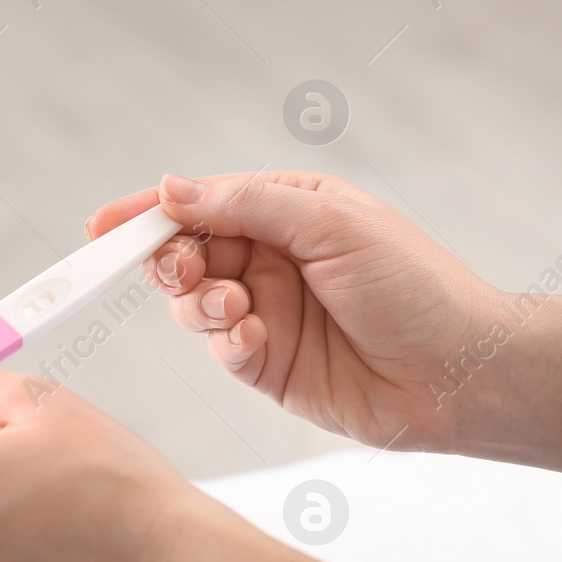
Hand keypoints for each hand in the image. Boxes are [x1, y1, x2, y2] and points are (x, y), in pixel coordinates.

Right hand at [88, 172, 498, 450]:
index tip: (101, 226)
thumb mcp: (331, 223)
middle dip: (170, 260)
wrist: (460, 372)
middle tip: (182, 270)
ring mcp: (268, 312)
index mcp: (288, 209)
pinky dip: (223, 341)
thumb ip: (247, 204)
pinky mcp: (269, 365)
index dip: (149, 212)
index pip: (202, 202)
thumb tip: (173, 189)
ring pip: (193, 303)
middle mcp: (272, 259)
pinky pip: (220, 348)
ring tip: (235, 307)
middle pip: (186, 252)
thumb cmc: (413, 285)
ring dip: (198, 302)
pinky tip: (251, 337)